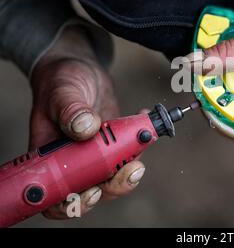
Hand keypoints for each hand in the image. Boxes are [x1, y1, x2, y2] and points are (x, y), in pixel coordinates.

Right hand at [30, 25, 144, 218]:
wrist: (79, 70)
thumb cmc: (61, 80)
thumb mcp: (62, 91)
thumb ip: (71, 109)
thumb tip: (86, 128)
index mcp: (50, 156)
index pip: (57, 194)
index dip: (75, 201)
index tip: (94, 189)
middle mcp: (72, 160)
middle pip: (92, 189)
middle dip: (114, 185)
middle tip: (133, 169)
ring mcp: (94, 154)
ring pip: (113, 176)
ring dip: (132, 166)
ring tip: (144, 141)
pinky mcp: (113, 144)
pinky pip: (127, 154)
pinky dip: (140, 144)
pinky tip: (146, 123)